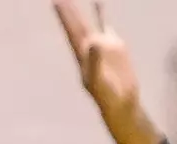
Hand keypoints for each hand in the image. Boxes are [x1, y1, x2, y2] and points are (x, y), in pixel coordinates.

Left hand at [53, 1, 161, 143]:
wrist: (121, 101)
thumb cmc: (106, 96)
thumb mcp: (98, 79)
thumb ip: (95, 60)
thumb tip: (94, 40)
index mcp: (81, 55)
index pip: (71, 31)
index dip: (65, 17)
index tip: (55, 1)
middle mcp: (88, 48)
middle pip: (76, 25)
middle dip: (68, 11)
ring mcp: (101, 45)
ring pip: (89, 23)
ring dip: (81, 11)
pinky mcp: (114, 45)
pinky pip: (106, 25)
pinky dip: (102, 14)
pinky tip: (99, 3)